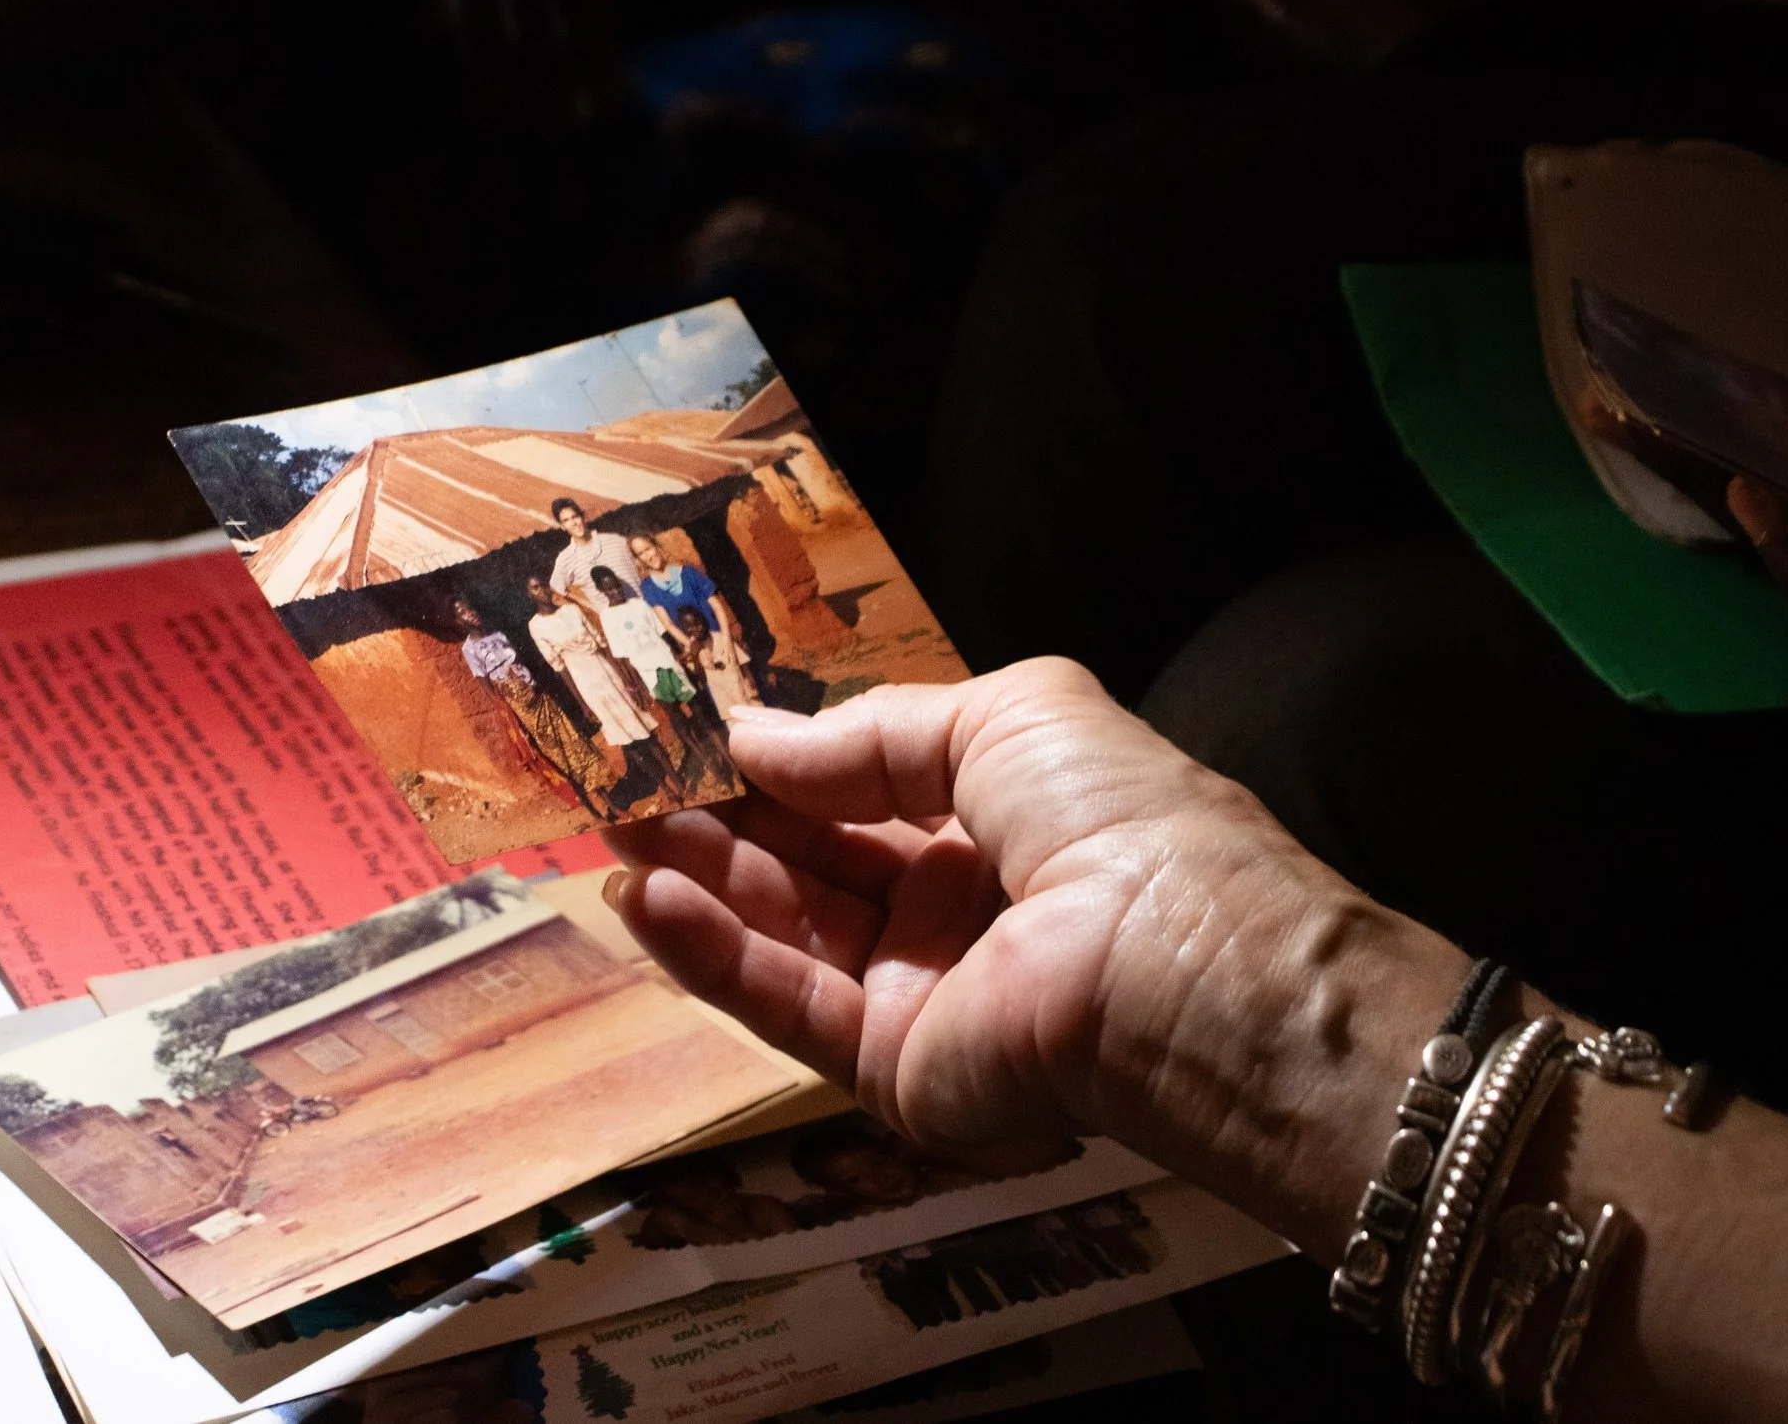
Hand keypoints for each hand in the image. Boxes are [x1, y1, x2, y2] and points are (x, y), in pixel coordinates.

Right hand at [601, 660, 1449, 1206]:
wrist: (1171, 961)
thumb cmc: (1110, 816)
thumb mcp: (1002, 716)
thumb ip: (870, 733)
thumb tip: (753, 739)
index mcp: (996, 820)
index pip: (862, 794)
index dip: (777, 767)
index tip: (688, 739)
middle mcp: (955, 909)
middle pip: (810, 864)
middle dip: (718, 823)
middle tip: (624, 784)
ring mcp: (922, 995)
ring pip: (786, 935)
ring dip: (698, 884)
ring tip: (616, 832)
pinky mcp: (892, 1071)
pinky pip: (789, 1007)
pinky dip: (714, 956)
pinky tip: (651, 901)